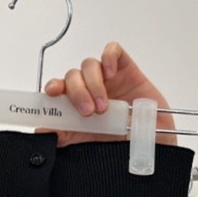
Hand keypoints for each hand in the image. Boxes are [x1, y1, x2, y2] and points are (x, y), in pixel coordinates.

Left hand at [39, 41, 176, 146]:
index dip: (53, 87)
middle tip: (88, 112)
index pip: (59, 89)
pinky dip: (108, 58)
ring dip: (93, 84)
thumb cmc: (124, 142)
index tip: (52, 94)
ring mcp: (108, 79)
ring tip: (104, 106)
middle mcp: (89, 90)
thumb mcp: (90, 143)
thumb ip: (66, 135)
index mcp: (77, 106)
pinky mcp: (126, 70)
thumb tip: (43, 130)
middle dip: (77, 92)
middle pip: (73, 76)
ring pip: (89, 65)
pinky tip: (112, 74)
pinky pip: (113, 52)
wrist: (155, 144)